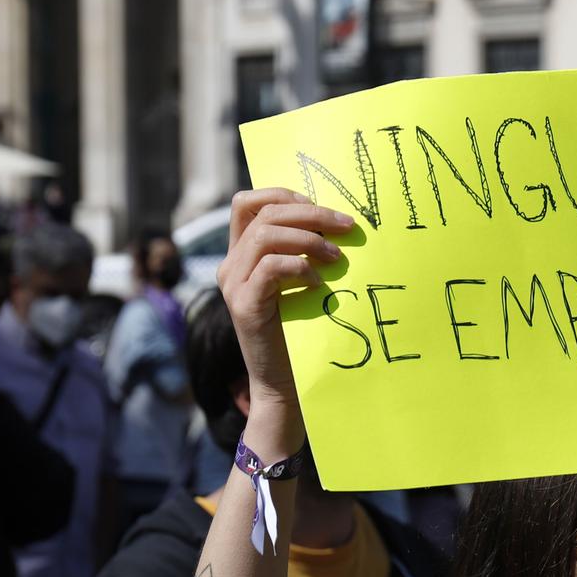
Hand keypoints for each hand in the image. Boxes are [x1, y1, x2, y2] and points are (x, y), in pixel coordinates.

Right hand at [219, 188, 352, 413]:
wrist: (284, 382)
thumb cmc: (299, 331)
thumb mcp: (297, 282)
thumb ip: (300, 252)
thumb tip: (334, 219)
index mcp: (240, 255)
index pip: (247, 203)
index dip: (282, 194)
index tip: (319, 207)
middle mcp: (230, 266)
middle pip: (263, 213)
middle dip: (310, 213)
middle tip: (347, 226)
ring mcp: (233, 285)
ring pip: (265, 235)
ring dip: (308, 239)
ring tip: (336, 257)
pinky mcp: (244, 306)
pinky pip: (270, 268)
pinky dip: (300, 268)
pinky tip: (319, 283)